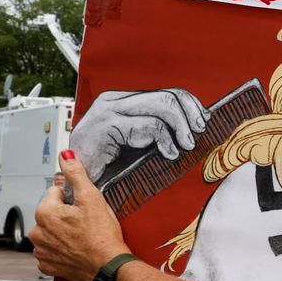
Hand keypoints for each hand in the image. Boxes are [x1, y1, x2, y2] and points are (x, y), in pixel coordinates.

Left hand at [30, 151, 129, 280]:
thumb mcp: (92, 197)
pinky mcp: (48, 264)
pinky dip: (62, 249)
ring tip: (83, 236)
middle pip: (52, 213)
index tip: (85, 208)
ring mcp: (42, 250)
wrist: (108, 266)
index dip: (73, 198)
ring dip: (64, 232)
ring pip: (51, 231)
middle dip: (67, 215)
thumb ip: (76, 174)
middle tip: (86, 222)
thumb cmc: (102, 235)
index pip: (56, 193)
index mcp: (45, 213)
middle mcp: (38, 232)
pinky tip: (77, 247)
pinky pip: (52, 251)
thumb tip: (66, 156)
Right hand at [70, 89, 209, 180]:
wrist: (78, 187)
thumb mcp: (139, 144)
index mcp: (121, 102)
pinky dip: (167, 141)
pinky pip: (151, 126)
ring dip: (182, 127)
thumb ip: (158, 130)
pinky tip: (169, 153)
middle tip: (198, 134)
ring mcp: (108, 111)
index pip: (166, 92)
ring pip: (163, 106)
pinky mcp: (106, 125)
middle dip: (190, 115)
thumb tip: (194, 125)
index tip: (202, 121)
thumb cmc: (107, 169)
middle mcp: (114, 101)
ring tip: (186, 145)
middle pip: (167, 96)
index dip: (190, 105)